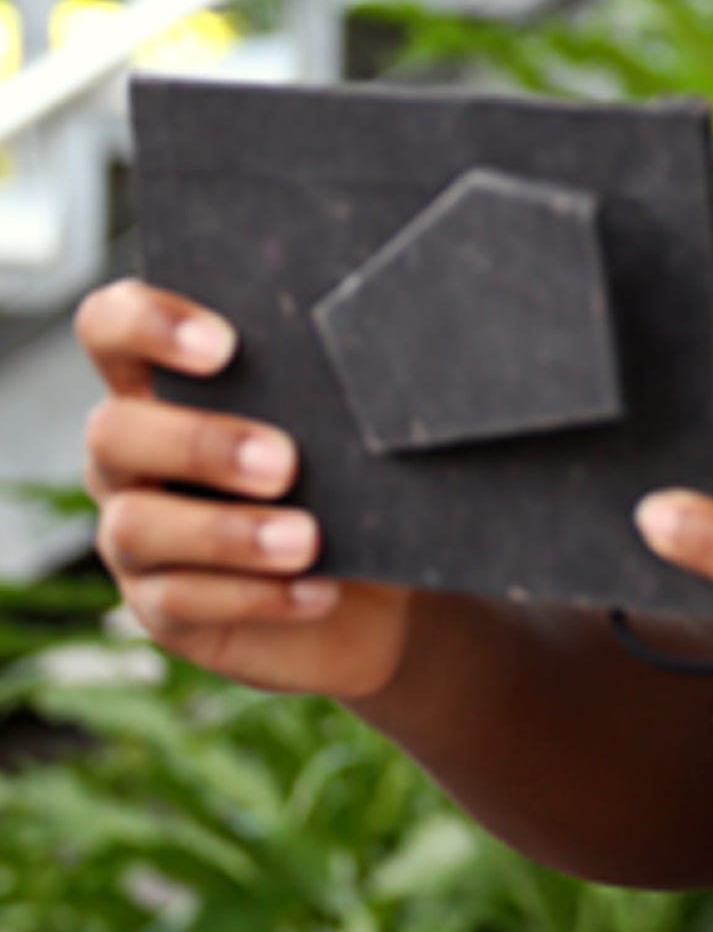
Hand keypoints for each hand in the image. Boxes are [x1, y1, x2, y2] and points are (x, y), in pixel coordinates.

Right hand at [77, 279, 409, 699]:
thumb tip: (382, 355)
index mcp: (162, 387)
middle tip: (285, 463)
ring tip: (306, 539)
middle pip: (114, 432)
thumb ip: (332, 387)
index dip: (145, 324)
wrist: (375, 591)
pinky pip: (181, 603)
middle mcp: (130, 457)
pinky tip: (316, 591)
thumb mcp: (345, 430)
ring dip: (225, 532)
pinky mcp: (161, 607)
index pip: (112, 329)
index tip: (225, 346)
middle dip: (199, 444)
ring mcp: (136, 534)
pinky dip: (254, 597)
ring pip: (138, 526)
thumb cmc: (352, 482)